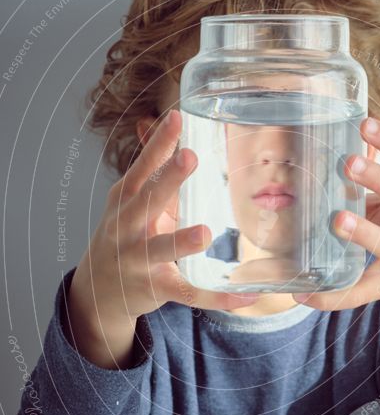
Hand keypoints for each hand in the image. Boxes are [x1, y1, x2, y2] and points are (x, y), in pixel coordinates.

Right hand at [69, 108, 259, 338]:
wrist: (99, 289)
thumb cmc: (124, 234)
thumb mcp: (131, 201)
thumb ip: (153, 168)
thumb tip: (163, 122)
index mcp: (126, 200)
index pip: (142, 167)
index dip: (159, 144)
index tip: (177, 118)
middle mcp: (127, 228)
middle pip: (147, 201)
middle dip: (168, 180)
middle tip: (190, 156)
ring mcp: (139, 259)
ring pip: (162, 249)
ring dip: (182, 242)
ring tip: (205, 233)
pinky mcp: (156, 287)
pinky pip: (189, 292)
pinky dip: (218, 296)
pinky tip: (246, 296)